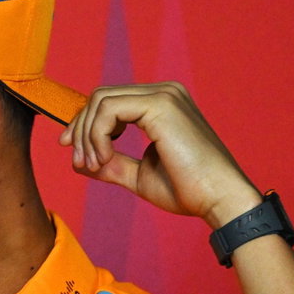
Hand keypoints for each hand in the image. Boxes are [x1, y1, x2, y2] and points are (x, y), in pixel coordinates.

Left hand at [59, 82, 261, 227]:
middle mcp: (163, 93)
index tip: (73, 152)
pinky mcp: (161, 104)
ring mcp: (164, 95)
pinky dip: (97, 136)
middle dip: (80, 128)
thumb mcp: (138, 175)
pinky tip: (105, 159)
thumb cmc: (188, 190)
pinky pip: (108, 110)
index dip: (84, 123)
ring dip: (87, 135)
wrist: (219, 200)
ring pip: (100, 100)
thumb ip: (111, 164)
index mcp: (161, 104)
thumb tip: (79, 161)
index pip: (109, 101)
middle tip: (79, 161)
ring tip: (96, 165)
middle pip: (100, 97)